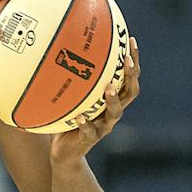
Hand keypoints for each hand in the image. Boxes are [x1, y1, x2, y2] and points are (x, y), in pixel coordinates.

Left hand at [50, 36, 139, 162]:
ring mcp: (103, 126)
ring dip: (113, 99)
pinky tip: (79, 117)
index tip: (130, 40)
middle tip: (127, 60)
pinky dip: (85, 123)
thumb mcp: (72, 98)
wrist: (65, 151)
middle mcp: (112, 111)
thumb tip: (59, 51)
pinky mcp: (90, 138)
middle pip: (131, 92)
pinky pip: (89, 130)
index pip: (129, 77)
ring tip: (108, 87)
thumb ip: (72, 80)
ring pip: (115, 112)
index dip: (132, 60)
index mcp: (112, 99)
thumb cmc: (69, 120)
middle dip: (130, 75)